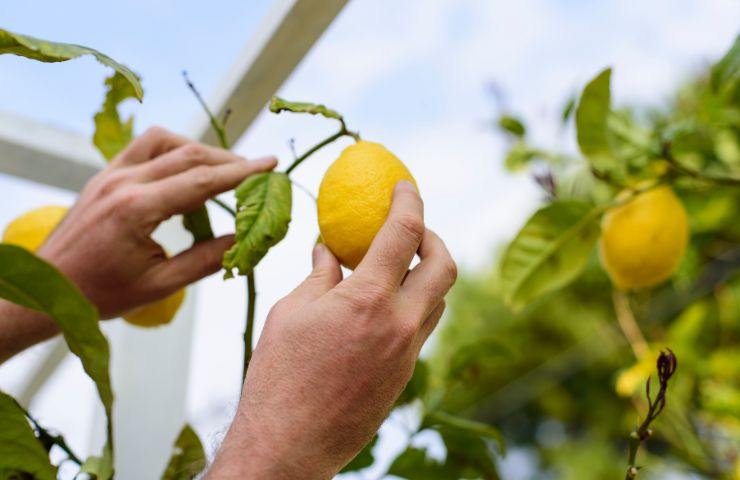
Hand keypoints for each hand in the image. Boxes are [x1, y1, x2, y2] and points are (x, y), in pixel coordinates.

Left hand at [0, 127, 275, 360]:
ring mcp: (109, 174)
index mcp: (136, 209)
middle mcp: (123, 182)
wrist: (48, 289)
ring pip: (164, 141)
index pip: (201, 180)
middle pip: (188, 154)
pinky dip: (172, 150)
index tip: (271, 164)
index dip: (242, 171)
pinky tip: (184, 168)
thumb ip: (205, 260)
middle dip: (228, 160)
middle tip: (257, 171)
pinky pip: (143, 146)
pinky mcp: (103, 175)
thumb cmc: (100, 294)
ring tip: (222, 170)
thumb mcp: (159, 285)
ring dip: (198, 150)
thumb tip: (243, 240)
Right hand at [209, 181, 456, 478]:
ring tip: (393, 268)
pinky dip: (411, 306)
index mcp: (368, 300)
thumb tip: (330, 249)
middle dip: (434, 237)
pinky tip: (380, 307)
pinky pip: (421, 329)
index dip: (409, 201)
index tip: (404, 185)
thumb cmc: (279, 376)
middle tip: (411, 231)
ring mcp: (407, 354)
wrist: (290, 444)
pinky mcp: (405, 376)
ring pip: (438, 300)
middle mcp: (400, 325)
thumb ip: (320, 275)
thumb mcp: (291, 312)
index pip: (404, 233)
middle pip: (445, 266)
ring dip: (426, 275)